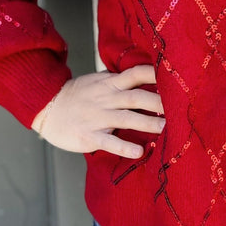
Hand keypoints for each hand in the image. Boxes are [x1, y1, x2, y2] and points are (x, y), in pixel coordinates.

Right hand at [31, 65, 164, 157]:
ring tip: (167, 128)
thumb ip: (117, 79)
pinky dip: (124, 147)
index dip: (154, 74)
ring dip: (148, 123)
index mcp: (109, 83)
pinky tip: (139, 152)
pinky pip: (109, 141)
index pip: (135, 74)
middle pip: (136, 97)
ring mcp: (97, 117)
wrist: (46, 107)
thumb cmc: (76, 95)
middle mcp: (106, 98)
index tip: (173, 76)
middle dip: (158, 102)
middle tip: (179, 107)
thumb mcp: (96, 80)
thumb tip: (142, 73)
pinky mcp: (89, 135)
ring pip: (127, 119)